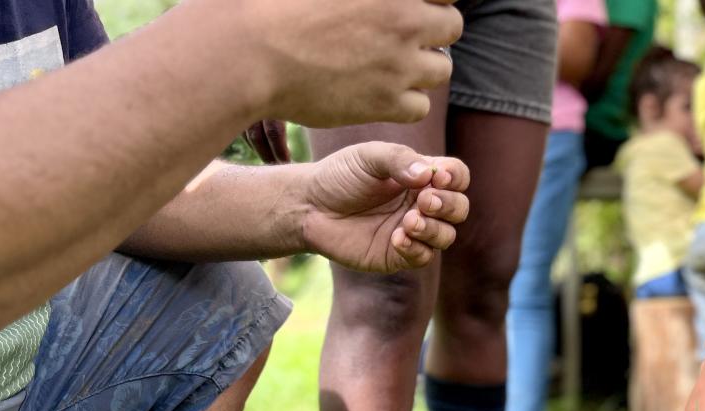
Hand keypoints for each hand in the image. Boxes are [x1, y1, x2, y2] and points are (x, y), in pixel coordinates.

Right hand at [240, 0, 461, 126]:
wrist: (252, 50)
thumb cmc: (277, 3)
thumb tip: (371, 1)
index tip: (412, 5)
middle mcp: (405, 18)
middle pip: (452, 26)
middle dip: (432, 31)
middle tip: (402, 37)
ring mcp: (399, 62)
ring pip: (442, 70)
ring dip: (422, 68)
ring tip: (391, 67)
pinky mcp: (385, 101)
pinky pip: (421, 107)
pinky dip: (406, 102)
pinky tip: (381, 93)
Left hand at [300, 142, 469, 271]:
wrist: (310, 206)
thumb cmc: (340, 176)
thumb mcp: (369, 157)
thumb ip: (399, 160)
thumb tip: (428, 176)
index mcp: (420, 177)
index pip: (456, 176)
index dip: (455, 177)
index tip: (438, 177)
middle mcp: (421, 204)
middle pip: (458, 208)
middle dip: (448, 205)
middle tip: (423, 201)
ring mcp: (411, 231)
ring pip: (446, 236)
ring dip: (433, 229)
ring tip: (408, 221)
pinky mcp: (397, 255)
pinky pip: (423, 257)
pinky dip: (416, 248)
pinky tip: (397, 238)